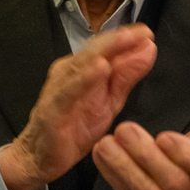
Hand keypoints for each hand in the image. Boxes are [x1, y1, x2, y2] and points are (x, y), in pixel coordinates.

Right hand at [0, 26, 156, 189]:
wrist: (42, 156)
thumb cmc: (74, 128)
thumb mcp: (110, 102)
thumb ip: (127, 76)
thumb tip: (147, 51)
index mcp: (83, 69)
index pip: (106, 48)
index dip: (126, 38)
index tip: (148, 33)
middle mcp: (69, 73)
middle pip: (94, 50)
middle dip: (118, 39)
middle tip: (142, 33)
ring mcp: (58, 88)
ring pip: (80, 64)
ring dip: (103, 51)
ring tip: (124, 41)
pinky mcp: (52, 108)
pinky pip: (68, 90)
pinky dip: (84, 78)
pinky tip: (99, 69)